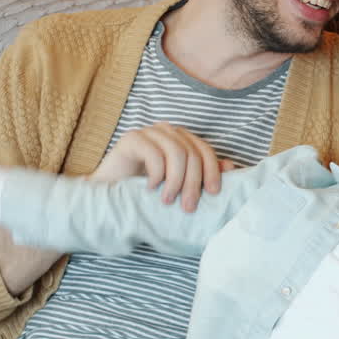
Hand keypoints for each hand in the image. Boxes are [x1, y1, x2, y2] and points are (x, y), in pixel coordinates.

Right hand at [90, 124, 234, 211]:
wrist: (108, 193)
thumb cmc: (145, 190)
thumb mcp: (178, 185)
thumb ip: (201, 174)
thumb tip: (230, 166)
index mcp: (182, 139)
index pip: (205, 150)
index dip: (213, 171)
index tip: (214, 193)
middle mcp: (168, 131)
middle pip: (192, 153)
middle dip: (193, 183)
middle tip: (188, 207)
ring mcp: (150, 132)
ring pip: (176, 152)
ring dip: (175, 181)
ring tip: (168, 200)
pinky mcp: (132, 138)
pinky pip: (154, 153)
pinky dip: (156, 173)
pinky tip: (151, 188)